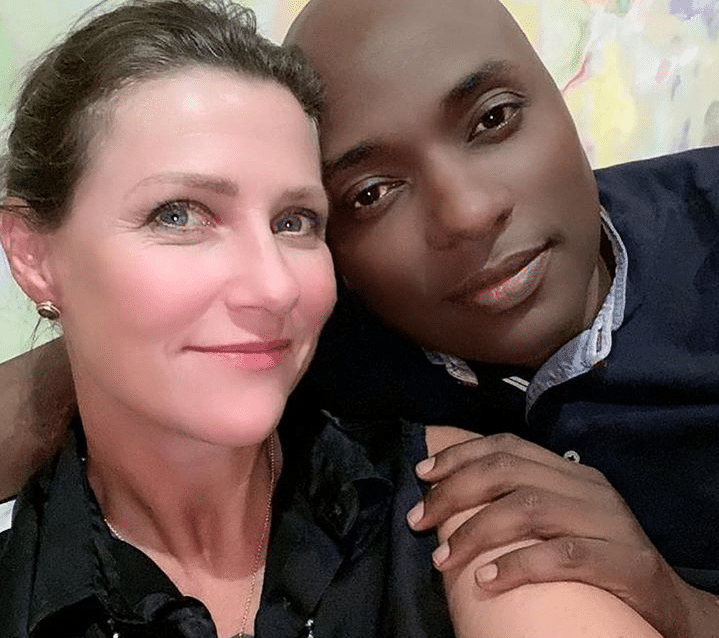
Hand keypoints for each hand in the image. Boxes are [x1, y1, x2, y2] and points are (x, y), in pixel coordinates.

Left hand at [408, 432, 718, 637]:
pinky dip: (518, 565)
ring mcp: (606, 520)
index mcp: (569, 471)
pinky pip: (561, 555)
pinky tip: (486, 580)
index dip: (460, 454)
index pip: (506, 445)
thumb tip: (452, 500)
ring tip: (443, 559)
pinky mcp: (622, 560)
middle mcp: (586, 486)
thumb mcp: (559, 518)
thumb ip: (518, 501)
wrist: (665, 601)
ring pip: (527, 507)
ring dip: (475, 531)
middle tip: (418, 520)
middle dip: (454, 492)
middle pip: (507, 471)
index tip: (423, 473)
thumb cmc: (596, 557)